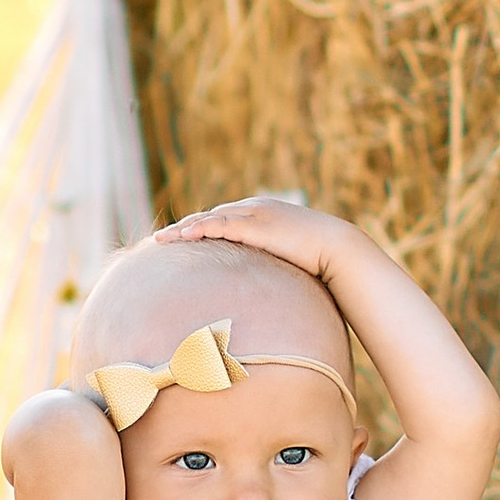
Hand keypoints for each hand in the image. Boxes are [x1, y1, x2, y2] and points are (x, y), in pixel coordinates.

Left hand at [152, 193, 350, 283]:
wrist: (339, 250)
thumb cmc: (319, 261)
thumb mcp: (289, 260)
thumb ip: (270, 268)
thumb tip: (263, 290)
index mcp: (261, 214)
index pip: (221, 219)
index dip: (198, 229)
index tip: (178, 241)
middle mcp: (254, 208)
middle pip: (209, 216)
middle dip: (183, 228)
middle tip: (159, 240)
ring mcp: (255, 213)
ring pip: (209, 218)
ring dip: (183, 229)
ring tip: (160, 240)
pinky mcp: (257, 224)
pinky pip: (221, 224)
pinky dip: (201, 228)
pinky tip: (184, 236)